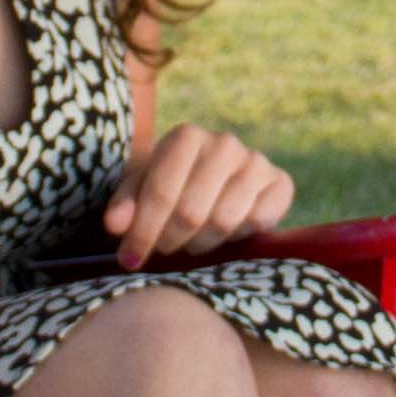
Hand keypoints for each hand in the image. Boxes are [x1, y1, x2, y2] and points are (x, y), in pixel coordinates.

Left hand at [104, 122, 294, 264]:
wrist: (215, 181)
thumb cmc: (169, 185)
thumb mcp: (139, 190)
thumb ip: (124, 205)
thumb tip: (115, 226)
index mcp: (186, 136)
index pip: (161, 192)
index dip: (142, 232)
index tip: (129, 259)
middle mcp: (225, 143)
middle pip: (191, 212)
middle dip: (170, 240)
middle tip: (164, 249)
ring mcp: (257, 162)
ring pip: (224, 221)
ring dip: (202, 243)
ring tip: (191, 241)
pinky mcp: (281, 184)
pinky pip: (258, 223)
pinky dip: (237, 238)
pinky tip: (224, 234)